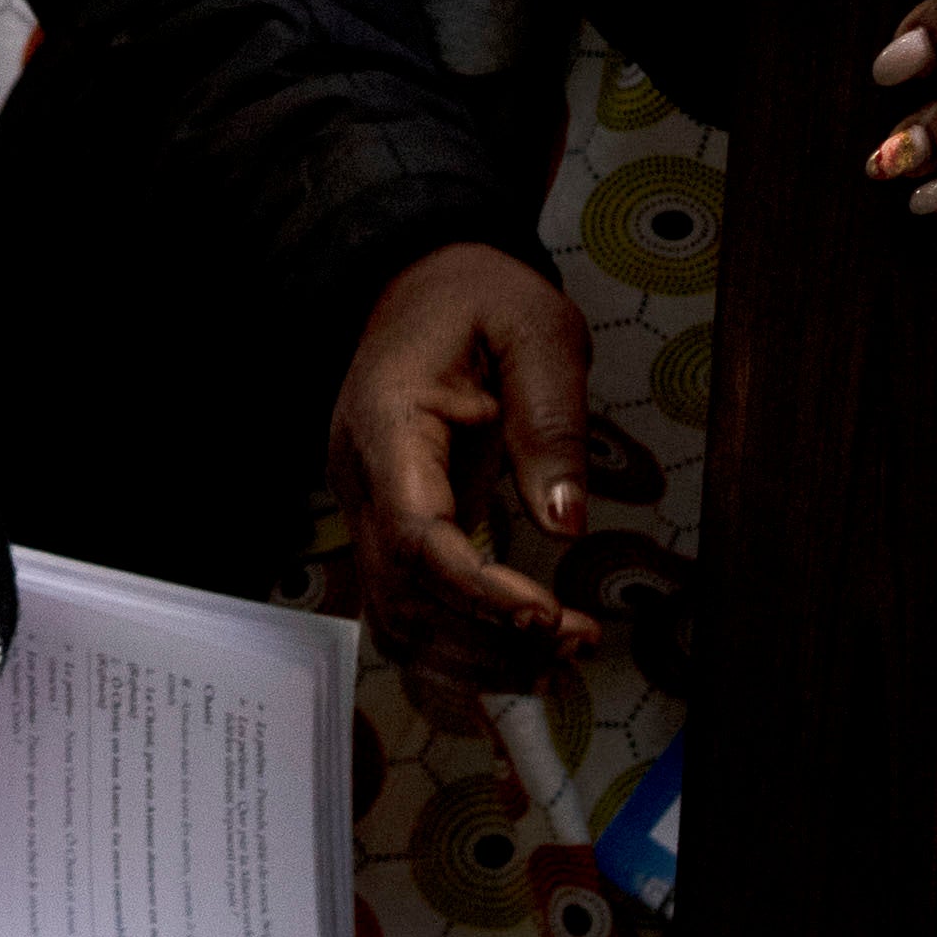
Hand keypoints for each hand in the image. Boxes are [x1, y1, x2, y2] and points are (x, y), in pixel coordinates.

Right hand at [331, 243, 598, 676]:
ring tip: (560, 658)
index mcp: (387, 422)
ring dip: (476, 656)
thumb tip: (565, 524)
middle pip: (401, 593)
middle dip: (487, 637)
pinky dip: (459, 645)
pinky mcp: (387, 525)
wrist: (420, 279)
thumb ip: (550, 420)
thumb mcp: (536, 328)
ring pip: (397, 617)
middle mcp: (361, 478)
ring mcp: (366, 506)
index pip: (416, 532)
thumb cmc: (477, 295)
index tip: (545, 616)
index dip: (476, 590)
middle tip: (575, 643)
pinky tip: (519, 656)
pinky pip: (407, 606)